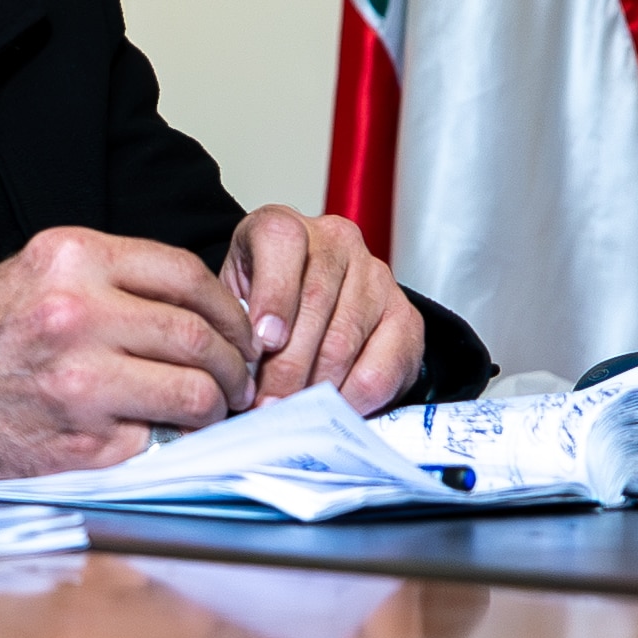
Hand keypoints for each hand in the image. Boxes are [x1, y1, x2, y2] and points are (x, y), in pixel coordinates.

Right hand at [0, 227, 259, 479]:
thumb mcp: (44, 271)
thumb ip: (119, 279)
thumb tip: (205, 313)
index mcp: (73, 259)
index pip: (187, 274)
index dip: (227, 308)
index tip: (237, 329)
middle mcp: (77, 315)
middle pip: (197, 337)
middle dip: (232, 363)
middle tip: (236, 376)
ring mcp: (80, 382)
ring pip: (192, 393)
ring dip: (214, 405)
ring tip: (210, 407)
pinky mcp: (81, 441)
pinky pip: (158, 439)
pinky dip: (172, 439)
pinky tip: (165, 432)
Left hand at [222, 205, 425, 412]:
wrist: (313, 305)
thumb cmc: (264, 303)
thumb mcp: (233, 300)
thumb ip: (232, 323)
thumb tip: (232, 373)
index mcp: (283, 226)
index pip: (281, 243)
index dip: (273, 295)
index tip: (262, 343)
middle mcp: (335, 241)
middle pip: (316, 301)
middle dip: (287, 365)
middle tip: (267, 404)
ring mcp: (376, 275)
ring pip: (345, 339)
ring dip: (315, 385)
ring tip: (291, 412)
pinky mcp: (405, 316)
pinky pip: (381, 368)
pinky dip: (351, 398)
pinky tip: (328, 409)